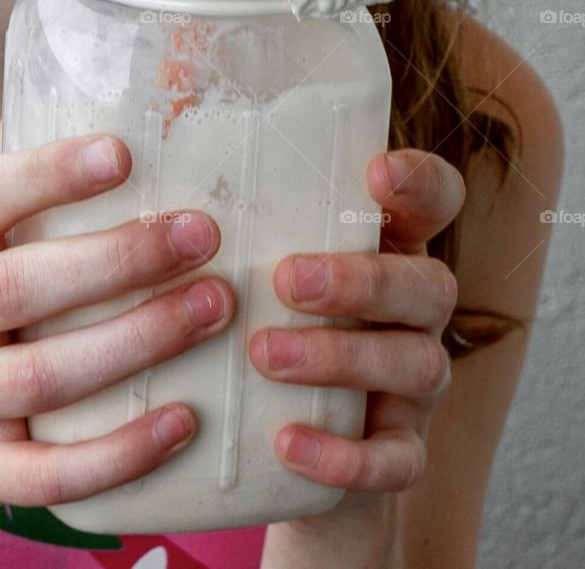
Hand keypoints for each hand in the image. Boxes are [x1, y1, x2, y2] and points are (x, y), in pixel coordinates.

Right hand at [0, 129, 234, 546]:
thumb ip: (20, 174)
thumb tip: (112, 81)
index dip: (48, 175)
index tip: (124, 152)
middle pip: (20, 289)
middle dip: (121, 260)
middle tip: (204, 235)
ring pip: (42, 380)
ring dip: (138, 343)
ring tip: (216, 308)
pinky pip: (46, 476)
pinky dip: (120, 452)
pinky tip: (184, 420)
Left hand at [251, 147, 465, 555]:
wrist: (277, 436)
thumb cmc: (257, 309)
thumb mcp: (253, 253)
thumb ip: (233, 205)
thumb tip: (148, 123)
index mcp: (390, 245)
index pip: (435, 199)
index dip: (420, 181)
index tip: (377, 172)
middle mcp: (415, 310)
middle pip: (428, 285)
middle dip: (360, 281)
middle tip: (285, 280)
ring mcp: (415, 383)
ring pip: (416, 364)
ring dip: (340, 357)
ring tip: (263, 353)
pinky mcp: (400, 451)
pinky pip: (396, 460)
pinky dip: (344, 455)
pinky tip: (285, 441)